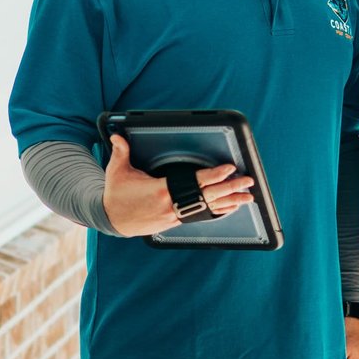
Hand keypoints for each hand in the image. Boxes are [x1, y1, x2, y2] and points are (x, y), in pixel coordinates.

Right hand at [101, 135, 254, 237]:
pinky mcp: (173, 222)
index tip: (229, 168)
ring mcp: (173, 216)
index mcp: (161, 190)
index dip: (214, 174)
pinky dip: (216, 211)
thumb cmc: (116, 195)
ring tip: (247, 198)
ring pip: (207, 209)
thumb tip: (116, 135)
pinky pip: (200, 216)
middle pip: (208, 196)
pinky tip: (229, 208)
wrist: (110, 219)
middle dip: (230, 188)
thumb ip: (121, 151)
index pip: (195, 181)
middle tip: (247, 181)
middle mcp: (171, 205)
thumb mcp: (117, 171)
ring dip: (229, 203)